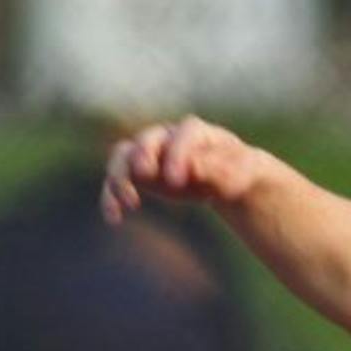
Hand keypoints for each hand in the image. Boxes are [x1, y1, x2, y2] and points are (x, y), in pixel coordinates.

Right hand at [100, 115, 264, 224]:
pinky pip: (116, 178)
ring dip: (119, 177)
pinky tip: (113, 218)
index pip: (185, 134)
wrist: (226, 178)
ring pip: (124, 155)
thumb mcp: (240, 172)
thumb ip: (221, 169)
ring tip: (129, 204)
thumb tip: (194, 167)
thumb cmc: (237, 171)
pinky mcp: (138, 171)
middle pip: (148, 139)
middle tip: (144, 177)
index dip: (178, 154)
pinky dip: (111, 196)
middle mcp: (169, 137)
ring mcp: (151, 152)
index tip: (175, 181)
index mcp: (198, 132)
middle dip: (143, 157)